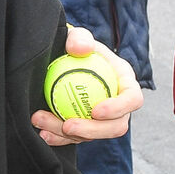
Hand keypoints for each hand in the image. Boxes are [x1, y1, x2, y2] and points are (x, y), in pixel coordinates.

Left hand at [34, 29, 141, 146]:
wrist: (60, 59)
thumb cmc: (73, 45)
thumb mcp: (76, 36)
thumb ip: (78, 37)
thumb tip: (80, 47)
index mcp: (125, 82)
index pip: (132, 99)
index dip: (119, 109)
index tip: (95, 111)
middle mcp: (118, 104)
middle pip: (116, 126)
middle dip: (93, 130)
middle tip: (67, 126)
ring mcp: (102, 118)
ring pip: (92, 135)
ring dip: (66, 134)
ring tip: (41, 123)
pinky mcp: (84, 125)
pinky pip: (74, 137)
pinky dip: (58, 137)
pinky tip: (42, 133)